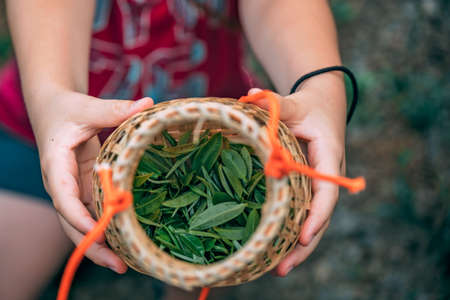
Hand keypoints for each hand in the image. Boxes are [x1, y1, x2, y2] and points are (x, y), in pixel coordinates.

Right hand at [29, 88, 152, 272]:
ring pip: (82, 223)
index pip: (63, 195)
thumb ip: (115, 109)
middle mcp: (62, 184)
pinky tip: (124, 242)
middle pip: (72, 221)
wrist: (54, 112)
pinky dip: (106, 228)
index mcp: (56, 165)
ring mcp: (74, 190)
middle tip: (118, 264)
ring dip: (100, 244)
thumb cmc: (68, 110)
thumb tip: (149, 103)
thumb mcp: (88, 107)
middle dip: (91, 244)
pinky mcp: (85, 190)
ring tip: (125, 264)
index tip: (97, 229)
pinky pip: (93, 214)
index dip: (78, 215)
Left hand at [248, 74, 346, 275]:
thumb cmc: (308, 105)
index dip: (317, 215)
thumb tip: (249, 98)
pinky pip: (303, 212)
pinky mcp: (309, 187)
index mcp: (329, 156)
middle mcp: (327, 176)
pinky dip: (292, 230)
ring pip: (312, 219)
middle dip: (304, 244)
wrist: (322, 106)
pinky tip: (275, 248)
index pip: (327, 190)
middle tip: (282, 269)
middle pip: (320, 215)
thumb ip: (274, 103)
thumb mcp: (293, 103)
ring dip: (298, 247)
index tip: (303, 237)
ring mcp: (319, 184)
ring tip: (278, 270)